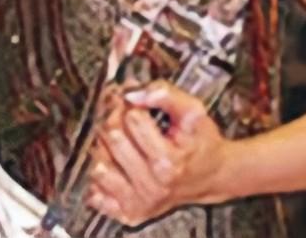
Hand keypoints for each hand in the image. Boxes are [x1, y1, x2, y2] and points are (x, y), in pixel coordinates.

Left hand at [87, 80, 229, 225]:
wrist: (210, 175)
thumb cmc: (198, 143)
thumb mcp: (192, 111)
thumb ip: (166, 94)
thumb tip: (132, 93)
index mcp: (169, 162)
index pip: (131, 119)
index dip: (132, 106)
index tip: (137, 107)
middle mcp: (155, 186)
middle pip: (111, 137)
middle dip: (115, 121)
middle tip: (126, 123)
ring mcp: (140, 201)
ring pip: (98, 161)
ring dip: (104, 148)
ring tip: (122, 145)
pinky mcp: (128, 212)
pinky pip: (96, 192)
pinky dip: (100, 178)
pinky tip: (115, 168)